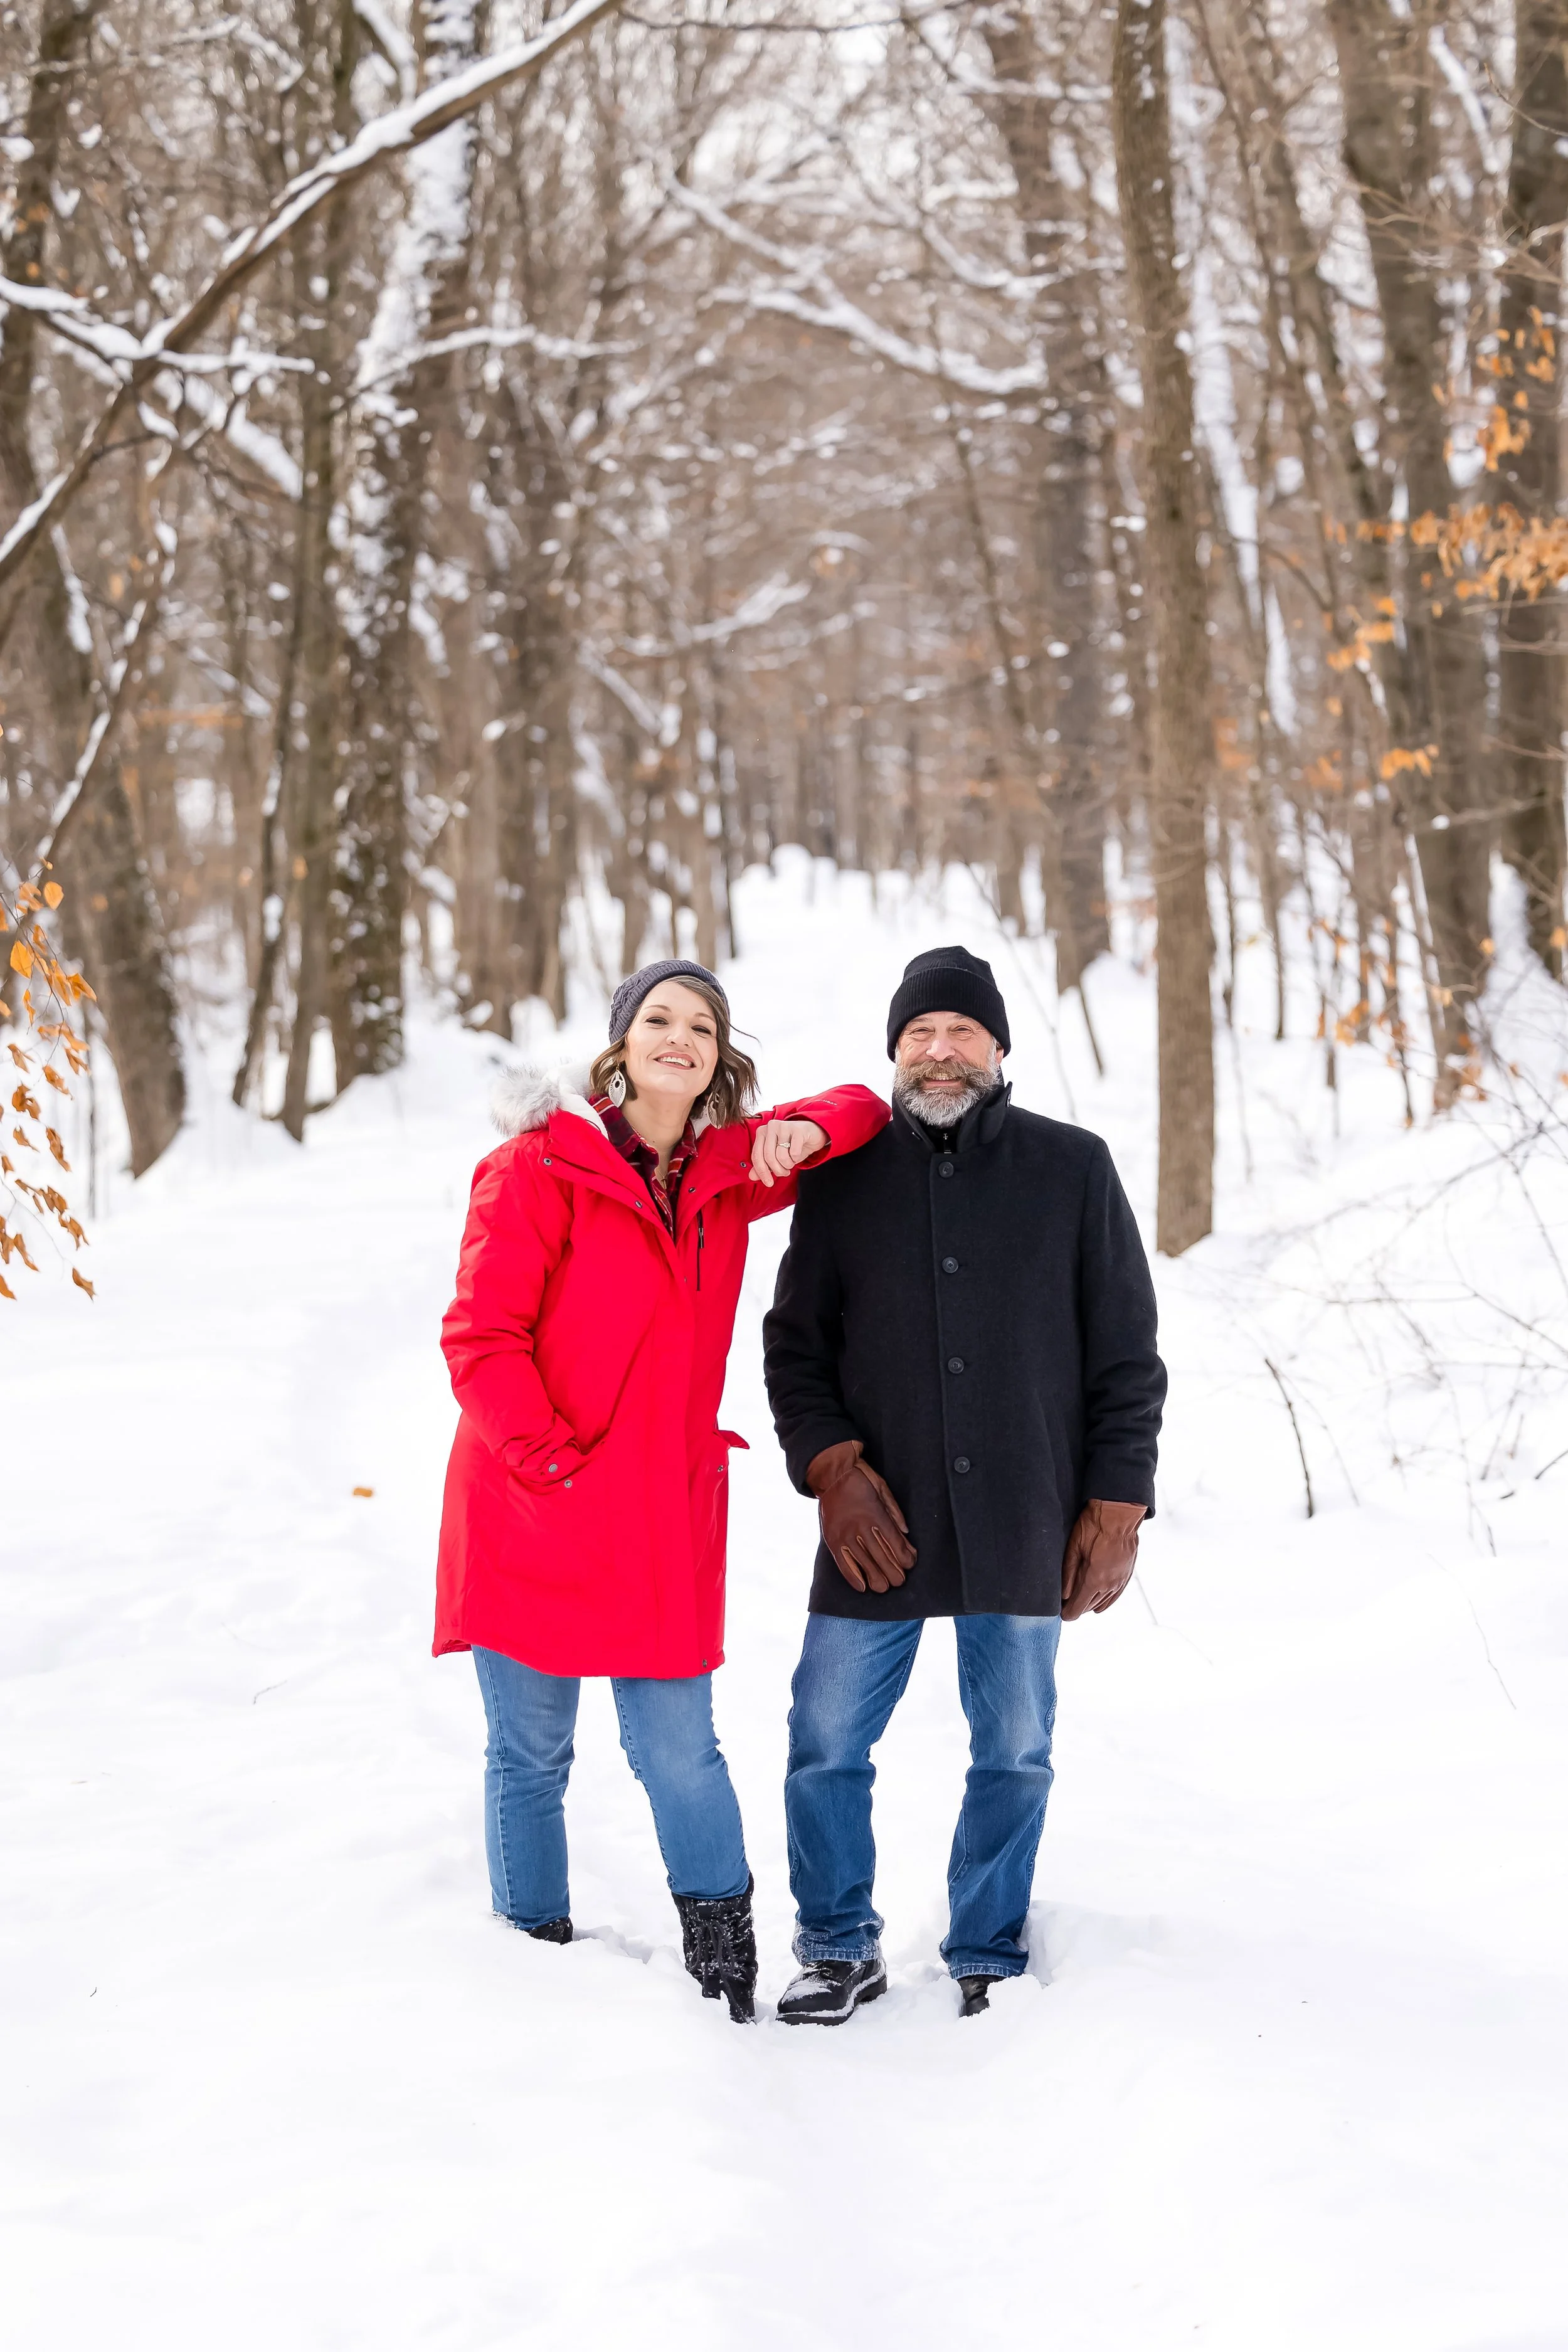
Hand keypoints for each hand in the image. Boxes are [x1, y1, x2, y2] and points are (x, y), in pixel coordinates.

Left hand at [749, 1118, 828, 1187]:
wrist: (812, 1135)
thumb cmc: (792, 1145)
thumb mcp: (776, 1157)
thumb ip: (763, 1165)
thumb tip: (751, 1176)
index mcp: (761, 1132)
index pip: (756, 1155)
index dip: (762, 1172)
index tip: (769, 1183)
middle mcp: (770, 1127)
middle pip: (768, 1157)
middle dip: (777, 1170)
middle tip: (785, 1172)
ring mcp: (784, 1126)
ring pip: (781, 1156)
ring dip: (788, 1165)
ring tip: (791, 1162)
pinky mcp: (797, 1129)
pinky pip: (794, 1152)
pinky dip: (796, 1158)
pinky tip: (798, 1154)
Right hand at [807, 1440, 915, 1594]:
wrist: (831, 1473)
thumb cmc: (861, 1479)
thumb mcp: (883, 1489)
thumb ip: (894, 1512)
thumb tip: (906, 1533)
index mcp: (876, 1515)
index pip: (895, 1543)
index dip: (905, 1557)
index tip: (910, 1564)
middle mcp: (861, 1527)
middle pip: (882, 1557)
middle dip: (893, 1572)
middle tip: (900, 1581)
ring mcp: (845, 1534)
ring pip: (864, 1563)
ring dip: (876, 1578)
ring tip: (884, 1587)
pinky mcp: (832, 1539)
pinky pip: (843, 1563)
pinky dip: (853, 1576)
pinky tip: (862, 1586)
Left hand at [1060, 1499, 1144, 1619]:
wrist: (1119, 1516)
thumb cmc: (1094, 1527)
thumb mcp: (1074, 1548)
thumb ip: (1068, 1574)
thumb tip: (1064, 1595)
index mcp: (1094, 1580)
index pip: (1078, 1608)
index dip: (1067, 1613)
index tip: (1060, 1612)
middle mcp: (1108, 1585)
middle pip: (1088, 1606)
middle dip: (1076, 1607)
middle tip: (1064, 1603)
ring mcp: (1119, 1581)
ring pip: (1101, 1602)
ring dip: (1088, 1603)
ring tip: (1077, 1600)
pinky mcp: (1126, 1575)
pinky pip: (1114, 1596)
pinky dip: (1104, 1601)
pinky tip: (1097, 1602)